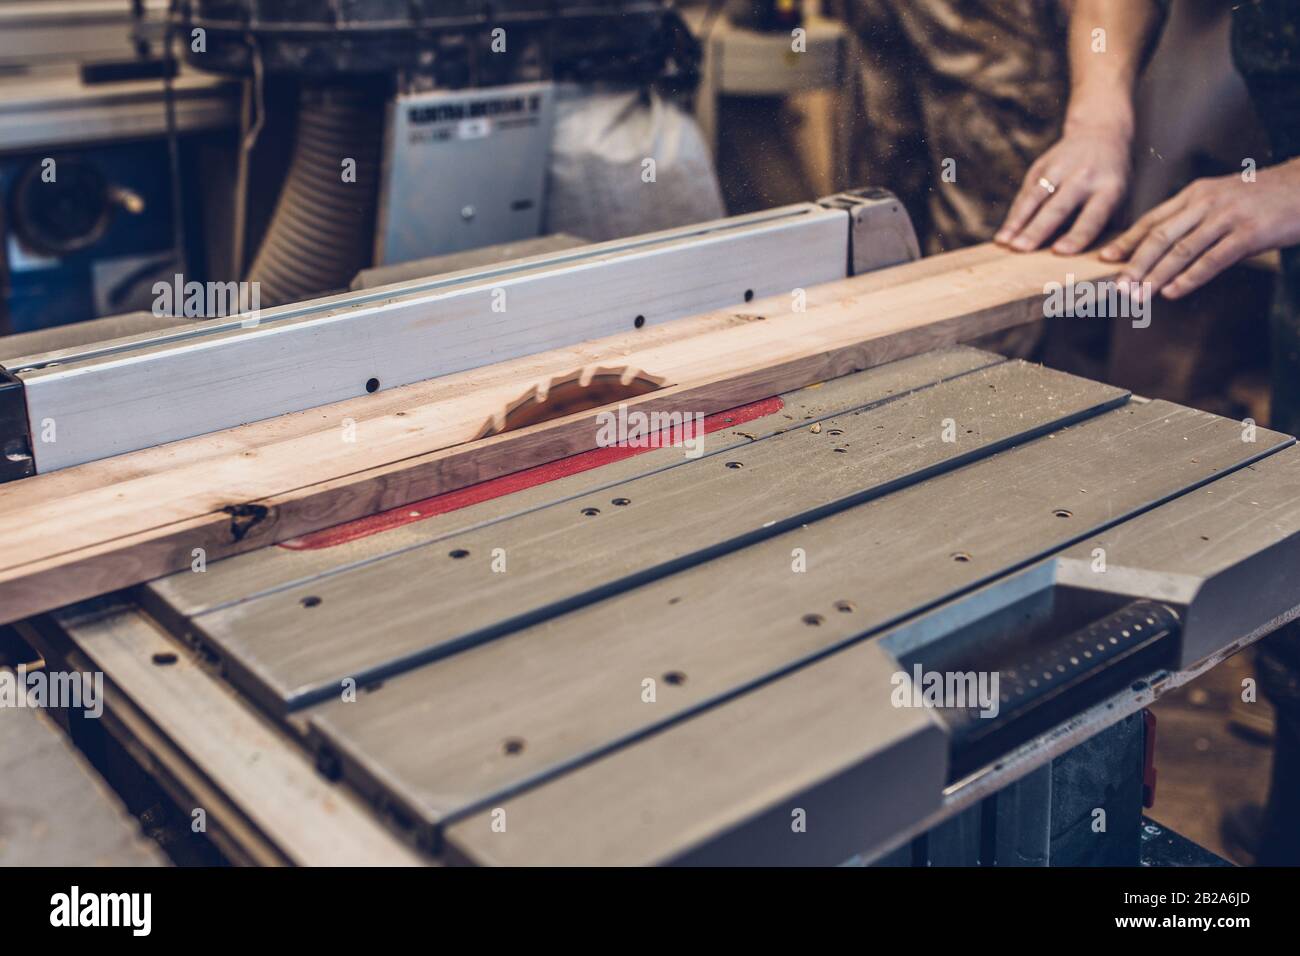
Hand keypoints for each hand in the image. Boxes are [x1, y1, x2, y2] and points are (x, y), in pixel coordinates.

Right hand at [996, 121, 1131, 253]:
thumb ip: (1110, 225)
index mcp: (1110, 188)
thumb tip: (1099, 261)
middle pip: (1058, 207)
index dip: (1077, 234)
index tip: (1060, 252)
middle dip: (1038, 229)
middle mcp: (1083, 176)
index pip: (1093, 215)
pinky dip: (1014, 217)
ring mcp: (1059, 169)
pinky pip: (1025, 195)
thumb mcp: (1122, 196)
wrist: (1100, 132)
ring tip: (1004, 243)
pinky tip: (1004, 236)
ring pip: (1035, 198)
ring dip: (1018, 222)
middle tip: (1022, 249)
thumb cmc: (1112, 178)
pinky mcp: (1040, 167)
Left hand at [1101, 159, 1299, 299]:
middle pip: (1160, 237)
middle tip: (1117, 286)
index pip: (1152, 220)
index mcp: (1195, 194)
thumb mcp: (1221, 199)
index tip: (1105, 259)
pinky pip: (1212, 259)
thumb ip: (1192, 218)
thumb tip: (1161, 247)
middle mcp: (1206, 203)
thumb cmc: (1262, 198)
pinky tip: (1173, 292)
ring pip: (1181, 250)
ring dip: (1156, 276)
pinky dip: (1190, 278)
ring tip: (1138, 296)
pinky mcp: (1249, 233)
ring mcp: (1227, 217)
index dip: (1127, 241)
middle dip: (1135, 264)